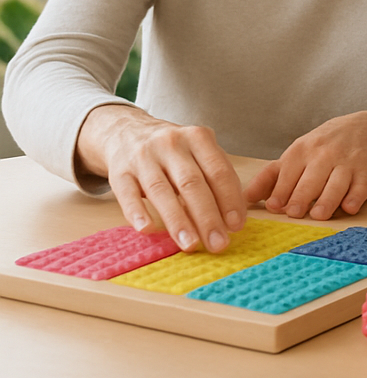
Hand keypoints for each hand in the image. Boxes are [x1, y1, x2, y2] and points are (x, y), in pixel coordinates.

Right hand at [75, 104, 244, 251]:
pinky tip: (148, 230)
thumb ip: (215, 177)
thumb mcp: (198, 151)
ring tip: (190, 245)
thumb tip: (232, 217)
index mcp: (198, 138)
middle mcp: (171, 144)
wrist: (127, 132)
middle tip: (218, 244)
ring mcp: (143, 157)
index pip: (218, 171)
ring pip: (161, 191)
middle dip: (207, 217)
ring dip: (177, 221)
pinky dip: (137, 213)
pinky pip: (127, 195)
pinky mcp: (118, 172)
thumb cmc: (174, 150)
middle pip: (192, 183)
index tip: (236, 226)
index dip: (229, 200)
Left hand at [244, 112, 366, 219]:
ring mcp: (347, 163)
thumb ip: (271, 176)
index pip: (289, 173)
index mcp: (302, 151)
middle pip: (311, 179)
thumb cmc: (322, 147)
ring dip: (328, 199)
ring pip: (336, 183)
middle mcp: (325, 155)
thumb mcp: (296, 154)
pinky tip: (349, 207)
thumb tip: (245, 199)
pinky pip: (362, 186)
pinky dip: (356, 197)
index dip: (281, 191)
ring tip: (319, 215)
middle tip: (295, 213)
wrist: (363, 128)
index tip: (275, 206)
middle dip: (302, 196)